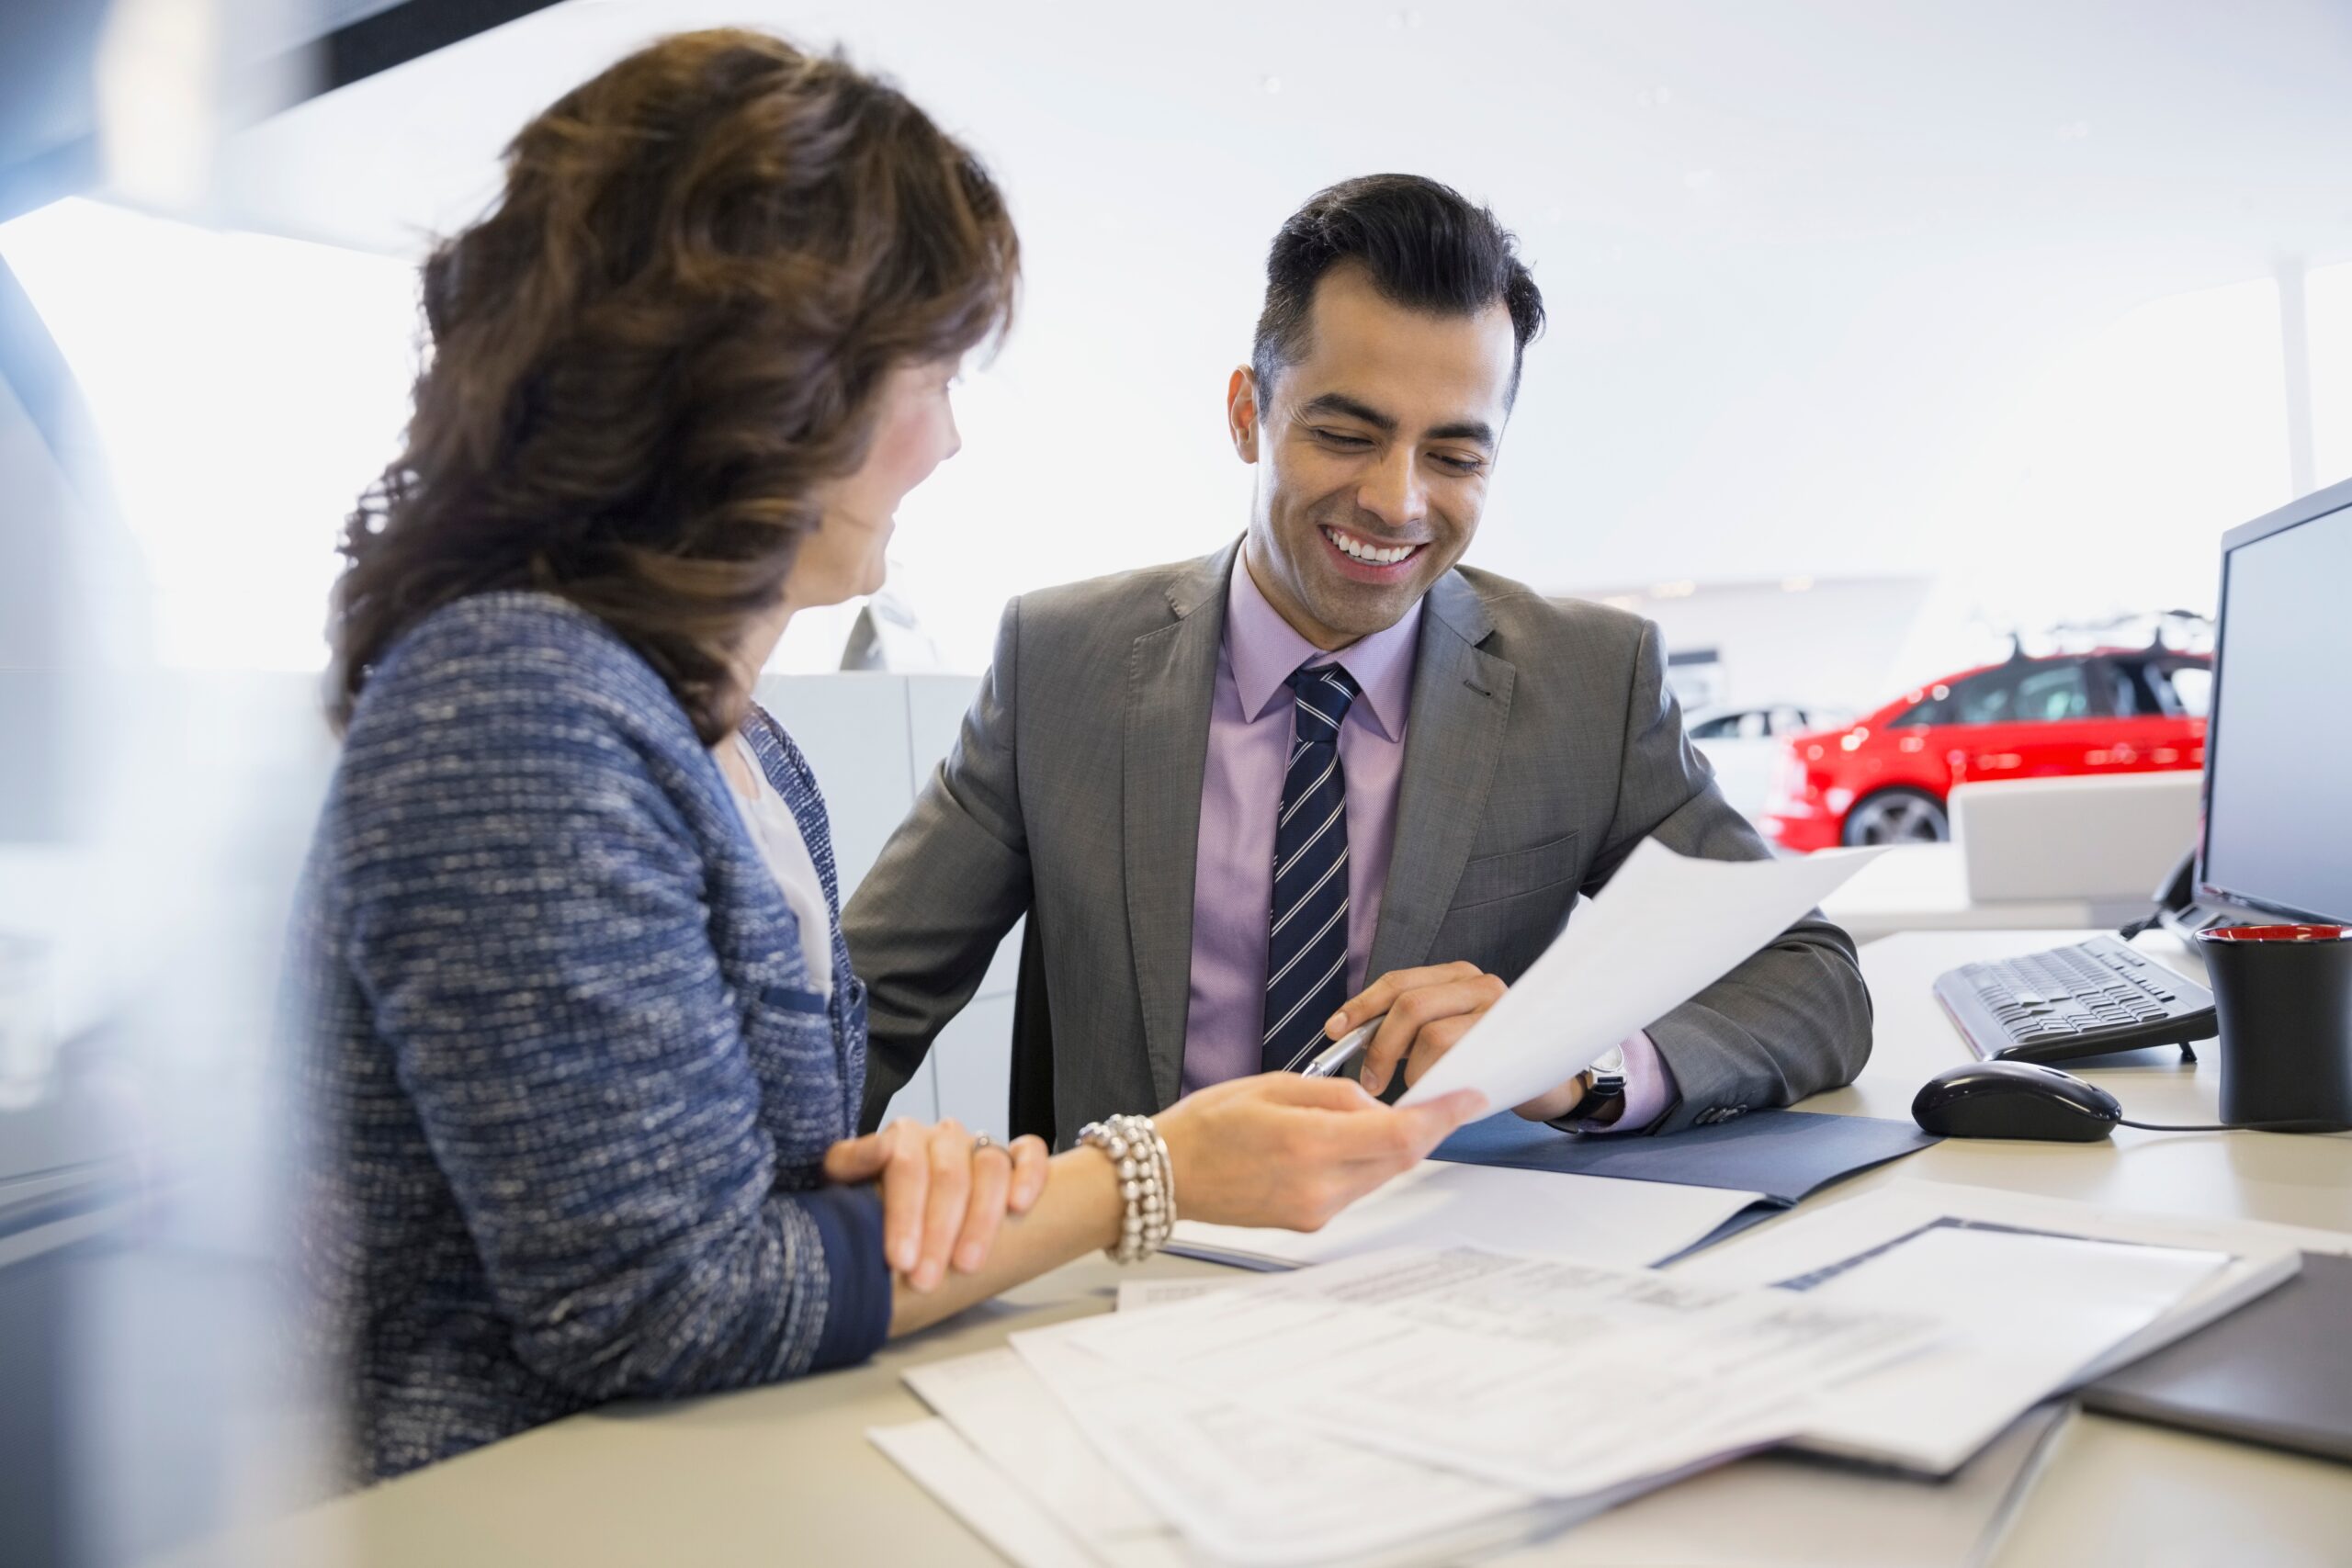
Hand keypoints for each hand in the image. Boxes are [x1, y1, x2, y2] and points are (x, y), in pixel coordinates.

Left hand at [823, 1119, 1049, 1290]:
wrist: (904, 1201)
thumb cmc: (874, 1196)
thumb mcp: (846, 1180)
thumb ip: (850, 1163)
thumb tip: (871, 1152)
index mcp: (904, 1136)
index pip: (906, 1166)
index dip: (904, 1214)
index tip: (900, 1260)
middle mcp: (943, 1137)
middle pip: (949, 1175)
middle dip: (938, 1231)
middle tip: (927, 1278)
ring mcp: (980, 1145)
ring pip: (991, 1168)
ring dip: (981, 1219)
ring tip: (968, 1264)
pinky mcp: (1013, 1156)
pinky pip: (1029, 1152)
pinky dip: (1029, 1175)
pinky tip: (1021, 1205)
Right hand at [1153, 1073, 1486, 1231]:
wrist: (1167, 1176)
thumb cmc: (1208, 1125)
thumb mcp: (1272, 1086)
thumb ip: (1335, 1094)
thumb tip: (1378, 1106)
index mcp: (1307, 1143)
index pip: (1399, 1134)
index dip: (1442, 1117)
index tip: (1469, 1098)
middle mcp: (1318, 1186)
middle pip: (1399, 1159)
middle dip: (1424, 1128)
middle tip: (1439, 1100)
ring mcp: (1316, 1210)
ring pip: (1380, 1174)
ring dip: (1390, 1145)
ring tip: (1365, 1117)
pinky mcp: (1310, 1222)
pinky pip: (1356, 1188)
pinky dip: (1363, 1163)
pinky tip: (1339, 1143)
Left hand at [1336, 962, 1589, 1119]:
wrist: (1548, 1086)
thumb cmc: (1486, 1063)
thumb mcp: (1444, 1035)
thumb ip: (1407, 1027)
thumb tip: (1351, 1035)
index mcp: (1456, 976)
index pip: (1397, 982)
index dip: (1360, 1007)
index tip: (1334, 1031)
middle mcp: (1478, 982)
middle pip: (1408, 1004)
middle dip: (1379, 1045)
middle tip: (1372, 1079)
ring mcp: (1497, 1008)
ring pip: (1429, 1033)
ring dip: (1414, 1070)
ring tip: (1424, 1085)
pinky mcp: (1510, 1035)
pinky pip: (1454, 1055)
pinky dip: (1435, 1076)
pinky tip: (1441, 1088)